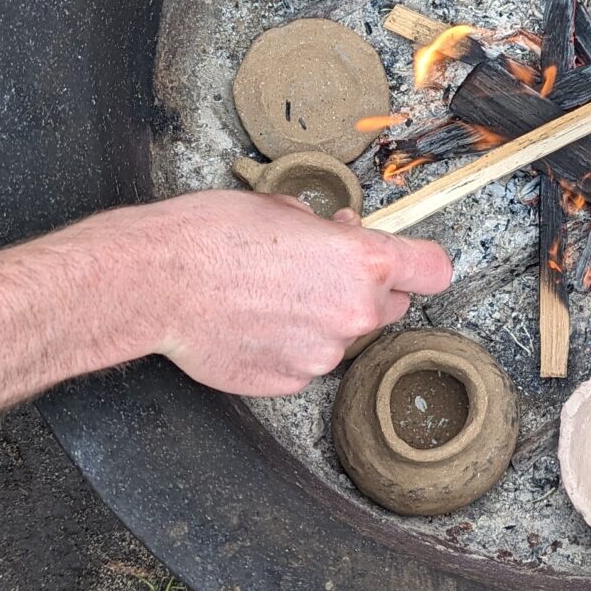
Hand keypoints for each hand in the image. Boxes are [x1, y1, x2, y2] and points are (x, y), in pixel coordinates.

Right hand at [103, 191, 452, 394]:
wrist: (157, 283)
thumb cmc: (211, 235)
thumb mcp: (283, 208)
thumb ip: (327, 231)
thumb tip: (337, 234)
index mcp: (362, 262)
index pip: (433, 271)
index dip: (418, 263)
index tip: (405, 261)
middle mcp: (352, 313)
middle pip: (389, 306)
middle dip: (362, 290)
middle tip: (316, 270)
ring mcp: (321, 354)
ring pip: (341, 336)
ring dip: (320, 319)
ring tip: (268, 296)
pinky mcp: (289, 381)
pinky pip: (303, 361)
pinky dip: (287, 345)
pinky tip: (252, 322)